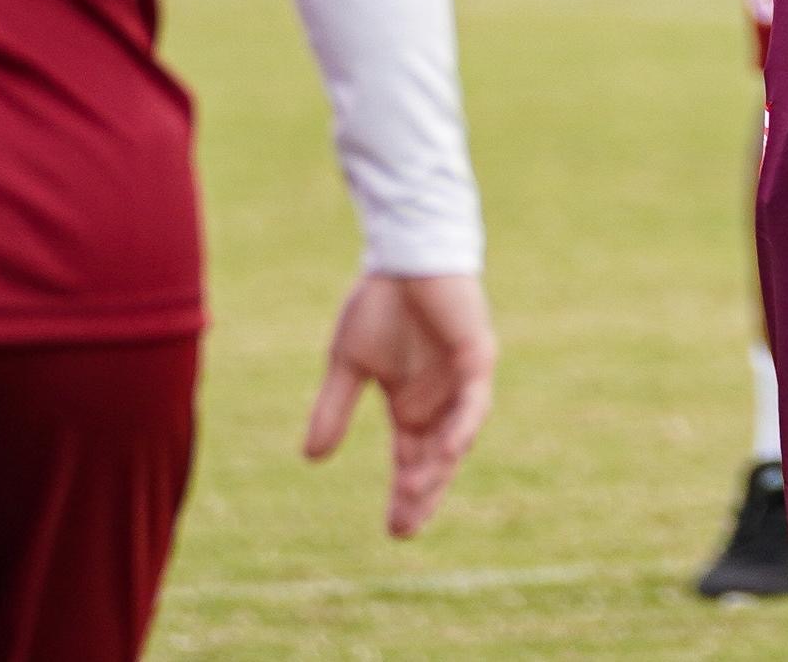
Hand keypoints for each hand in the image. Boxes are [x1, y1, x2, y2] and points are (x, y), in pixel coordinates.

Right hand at [305, 270, 496, 538]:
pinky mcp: (476, 358)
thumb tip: (311, 457)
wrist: (403, 255)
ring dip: (437, 466)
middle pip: (435, 460)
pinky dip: (462, 426)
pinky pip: (474, 402)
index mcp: (412, 405)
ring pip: (456, 437)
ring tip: (414, 493)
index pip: (412, 461)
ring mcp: (461, 382)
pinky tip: (449, 451)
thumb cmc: (380, 303)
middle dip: (423, 494)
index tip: (395, 531)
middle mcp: (440, 401)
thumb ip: (333, 408)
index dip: (406, 494)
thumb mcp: (347, 364)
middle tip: (405, 528)